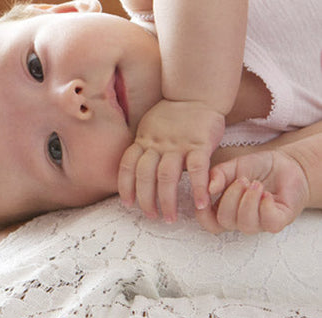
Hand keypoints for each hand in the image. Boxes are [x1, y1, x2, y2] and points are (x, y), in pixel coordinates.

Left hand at [118, 99, 224, 221]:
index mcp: (143, 140)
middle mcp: (157, 143)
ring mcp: (178, 143)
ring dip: (166, 200)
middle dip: (145, 199)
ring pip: (166, 176)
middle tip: (151, 216)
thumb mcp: (150, 127)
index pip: (127, 165)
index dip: (125, 186)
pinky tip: (200, 204)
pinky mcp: (200, 143)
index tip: (127, 204)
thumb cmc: (174, 114)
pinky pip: (197, 169)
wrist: (196, 92)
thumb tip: (137, 168)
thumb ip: (145, 146)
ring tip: (169, 218)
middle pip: (145, 175)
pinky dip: (198, 188)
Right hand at [196, 150, 308, 233]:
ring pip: (246, 224)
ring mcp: (259, 223)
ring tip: (256, 184)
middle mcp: (240, 219)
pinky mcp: (279, 221)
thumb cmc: (258, 167)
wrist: (287, 164)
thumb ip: (218, 175)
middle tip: (242, 180)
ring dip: (249, 201)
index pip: (208, 222)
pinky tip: (267, 194)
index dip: (203, 214)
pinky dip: (265, 206)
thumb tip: (209, 188)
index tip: (207, 195)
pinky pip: (269, 222)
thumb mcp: (233, 166)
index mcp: (224, 209)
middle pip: (224, 221)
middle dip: (231, 198)